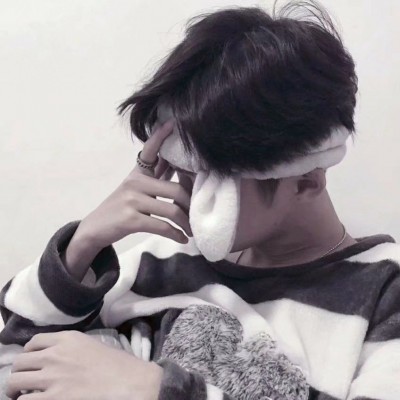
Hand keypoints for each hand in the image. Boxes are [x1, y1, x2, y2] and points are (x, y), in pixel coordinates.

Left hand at [6, 330, 163, 399]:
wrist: (131, 382)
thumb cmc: (119, 365)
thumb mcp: (93, 345)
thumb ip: (71, 347)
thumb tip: (56, 356)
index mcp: (68, 338)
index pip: (33, 342)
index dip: (29, 354)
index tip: (32, 363)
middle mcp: (55, 355)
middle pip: (20, 362)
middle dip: (19, 372)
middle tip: (22, 383)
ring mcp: (52, 377)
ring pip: (14, 382)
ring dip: (15, 390)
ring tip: (20, 396)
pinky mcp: (53, 399)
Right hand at [75, 117, 193, 249]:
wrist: (94, 229)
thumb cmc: (120, 209)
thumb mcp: (137, 190)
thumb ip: (156, 178)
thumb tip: (180, 169)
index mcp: (138, 174)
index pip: (150, 151)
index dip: (160, 137)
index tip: (172, 124)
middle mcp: (135, 183)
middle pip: (176, 190)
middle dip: (191, 206)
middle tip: (198, 216)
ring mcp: (132, 201)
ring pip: (172, 210)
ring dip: (186, 223)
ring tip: (191, 231)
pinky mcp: (130, 219)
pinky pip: (162, 226)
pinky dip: (175, 234)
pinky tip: (182, 238)